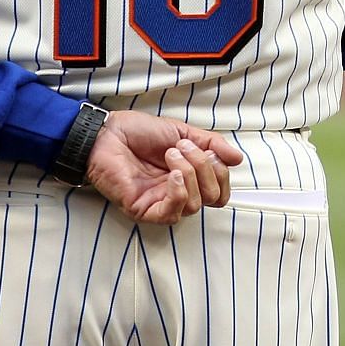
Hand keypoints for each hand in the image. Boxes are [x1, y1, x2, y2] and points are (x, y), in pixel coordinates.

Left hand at [85, 110, 243, 225]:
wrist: (108, 134)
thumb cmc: (139, 132)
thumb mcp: (183, 132)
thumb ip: (212, 144)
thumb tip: (237, 159)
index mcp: (190, 177)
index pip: (220, 190)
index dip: (222, 172)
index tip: (210, 150)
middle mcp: (178, 193)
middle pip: (213, 198)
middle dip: (206, 168)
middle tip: (185, 148)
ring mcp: (162, 203)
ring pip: (195, 205)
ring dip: (190, 173)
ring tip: (171, 154)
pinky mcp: (145, 210)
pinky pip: (172, 213)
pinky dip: (179, 192)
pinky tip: (173, 175)